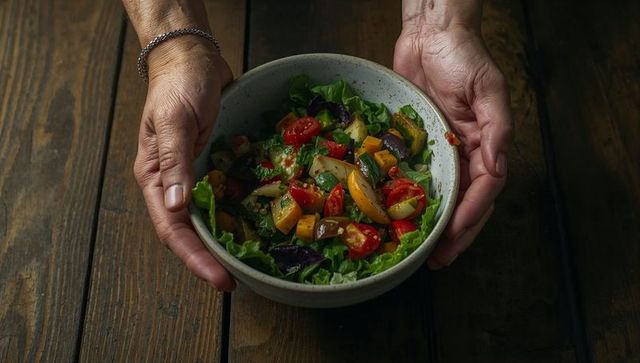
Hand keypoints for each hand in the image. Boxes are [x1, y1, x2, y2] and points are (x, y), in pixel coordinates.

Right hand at [133, 37, 235, 290]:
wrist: (192, 59)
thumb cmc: (178, 86)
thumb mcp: (174, 120)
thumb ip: (174, 161)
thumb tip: (174, 205)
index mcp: (155, 177)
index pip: (172, 228)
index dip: (195, 257)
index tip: (220, 278)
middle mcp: (172, 183)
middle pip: (188, 232)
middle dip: (210, 258)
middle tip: (237, 279)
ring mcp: (192, 175)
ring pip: (205, 219)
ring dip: (222, 242)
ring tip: (245, 263)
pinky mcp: (212, 165)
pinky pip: (221, 197)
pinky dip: (234, 215)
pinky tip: (252, 226)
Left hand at [394, 25, 512, 268]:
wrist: (429, 35)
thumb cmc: (463, 56)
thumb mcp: (488, 88)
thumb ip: (496, 129)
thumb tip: (497, 167)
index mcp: (486, 143)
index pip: (486, 187)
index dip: (472, 213)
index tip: (455, 233)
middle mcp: (464, 152)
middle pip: (465, 201)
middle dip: (455, 233)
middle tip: (439, 260)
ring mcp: (439, 151)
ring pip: (440, 196)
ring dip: (433, 225)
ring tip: (420, 252)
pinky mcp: (415, 145)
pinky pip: (413, 177)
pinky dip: (408, 199)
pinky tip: (397, 217)